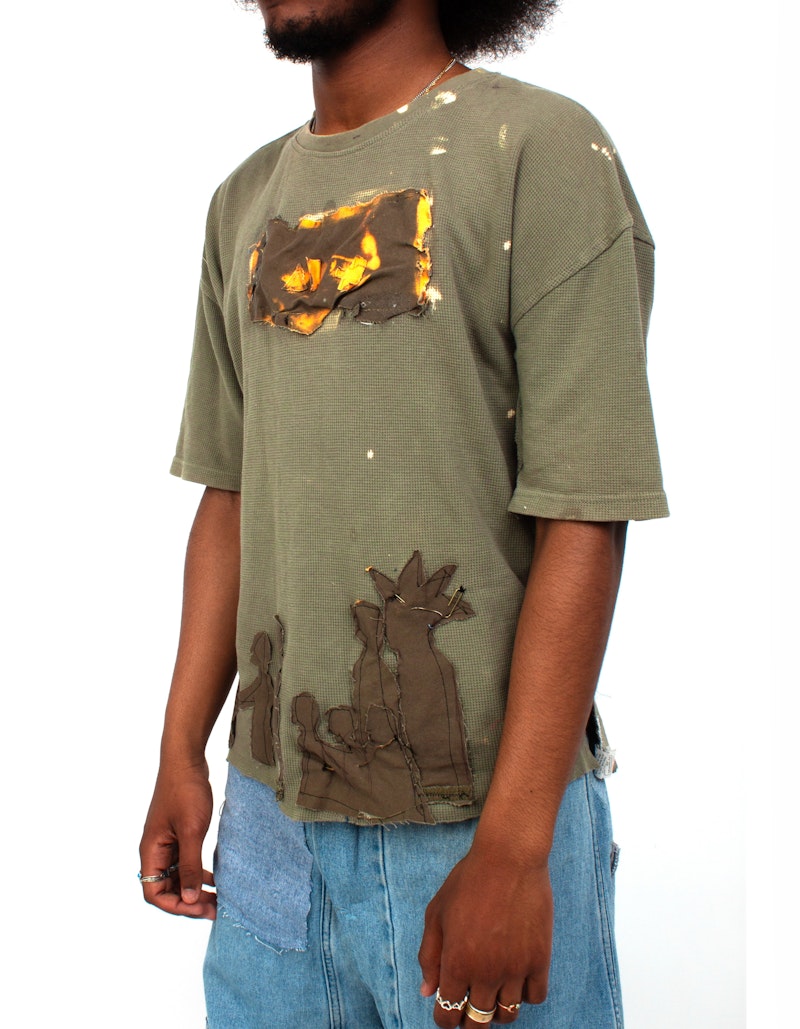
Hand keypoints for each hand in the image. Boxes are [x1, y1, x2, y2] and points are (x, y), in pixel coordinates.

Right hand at [139, 761, 216, 918]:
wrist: (186, 759)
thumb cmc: (185, 791)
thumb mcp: (191, 831)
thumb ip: (190, 865)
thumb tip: (189, 899)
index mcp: (151, 852)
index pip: (154, 893)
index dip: (176, 906)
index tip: (201, 909)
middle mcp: (155, 850)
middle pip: (167, 888)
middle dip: (190, 901)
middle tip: (217, 909)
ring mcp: (167, 842)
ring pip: (178, 876)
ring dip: (195, 889)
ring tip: (219, 899)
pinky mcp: (179, 834)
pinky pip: (186, 862)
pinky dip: (199, 872)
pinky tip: (216, 879)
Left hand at [418, 843, 552, 1025]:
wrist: (509, 858)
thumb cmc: (468, 881)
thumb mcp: (436, 913)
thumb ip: (429, 955)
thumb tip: (427, 992)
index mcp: (456, 964)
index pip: (447, 1016)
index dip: (445, 1018)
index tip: (448, 1009)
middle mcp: (485, 974)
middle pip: (478, 1023)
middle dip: (470, 1022)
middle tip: (470, 1008)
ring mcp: (515, 969)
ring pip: (507, 1014)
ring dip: (497, 1010)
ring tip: (493, 991)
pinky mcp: (540, 960)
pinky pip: (535, 997)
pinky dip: (525, 994)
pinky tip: (516, 977)